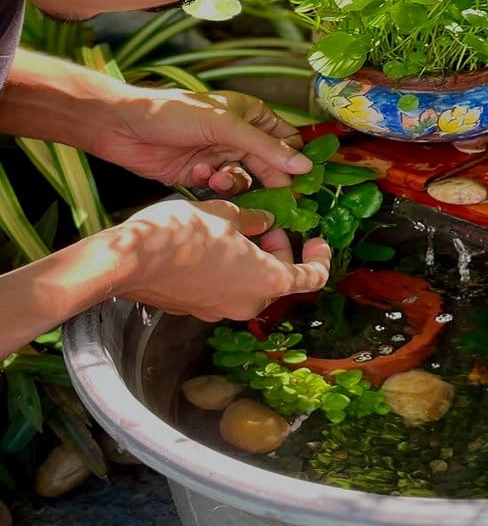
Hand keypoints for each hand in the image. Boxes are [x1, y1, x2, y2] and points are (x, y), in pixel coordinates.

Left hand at [91, 88, 312, 192]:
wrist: (123, 127)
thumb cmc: (173, 113)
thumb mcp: (226, 126)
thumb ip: (265, 148)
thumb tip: (303, 166)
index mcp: (251, 116)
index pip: (287, 140)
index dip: (296, 160)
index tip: (303, 182)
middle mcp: (239, 136)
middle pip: (269, 165)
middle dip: (268, 180)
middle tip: (275, 200)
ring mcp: (221, 156)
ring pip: (246, 180)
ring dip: (234, 182)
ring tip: (217, 178)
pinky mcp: (202, 174)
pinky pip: (222, 188)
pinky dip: (213, 184)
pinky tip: (198, 174)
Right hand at [111, 199, 330, 320]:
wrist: (129, 260)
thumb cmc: (182, 234)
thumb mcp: (226, 214)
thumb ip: (252, 220)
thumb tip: (263, 222)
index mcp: (267, 282)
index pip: (312, 278)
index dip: (320, 258)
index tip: (317, 240)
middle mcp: (247, 303)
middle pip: (280, 280)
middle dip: (279, 250)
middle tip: (265, 223)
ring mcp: (219, 310)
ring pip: (251, 285)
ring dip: (253, 258)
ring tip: (236, 228)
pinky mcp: (196, 309)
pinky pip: (225, 289)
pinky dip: (230, 269)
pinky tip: (213, 243)